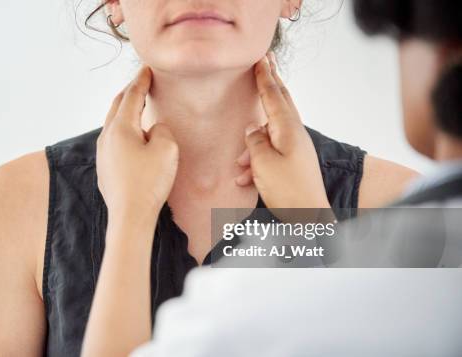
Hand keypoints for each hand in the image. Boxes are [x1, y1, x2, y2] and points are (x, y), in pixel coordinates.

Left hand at [97, 66, 178, 220]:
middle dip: (129, 93)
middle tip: (141, 83)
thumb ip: (161, 130)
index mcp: (120, 128)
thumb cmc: (148, 183)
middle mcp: (106, 138)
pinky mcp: (105, 169)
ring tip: (137, 108)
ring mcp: (103, 154)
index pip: (131, 96)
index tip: (146, 69)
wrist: (130, 217)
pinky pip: (114, 142)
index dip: (141, 81)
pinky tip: (133, 138)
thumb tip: (152, 129)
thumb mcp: (166, 149)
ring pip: (113, 124)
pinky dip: (124, 131)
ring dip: (125, 112)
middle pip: (117, 107)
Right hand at [235, 53, 329, 208]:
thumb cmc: (288, 190)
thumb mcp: (263, 164)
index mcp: (288, 129)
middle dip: (271, 84)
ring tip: (240, 167)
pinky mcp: (294, 161)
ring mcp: (296, 147)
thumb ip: (255, 142)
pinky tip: (244, 179)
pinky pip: (271, 151)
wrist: (309, 218)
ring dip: (252, 146)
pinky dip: (256, 161)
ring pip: (270, 133)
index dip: (265, 77)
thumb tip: (252, 129)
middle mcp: (294, 134)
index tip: (261, 59)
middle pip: (280, 103)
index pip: (274, 96)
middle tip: (266, 63)